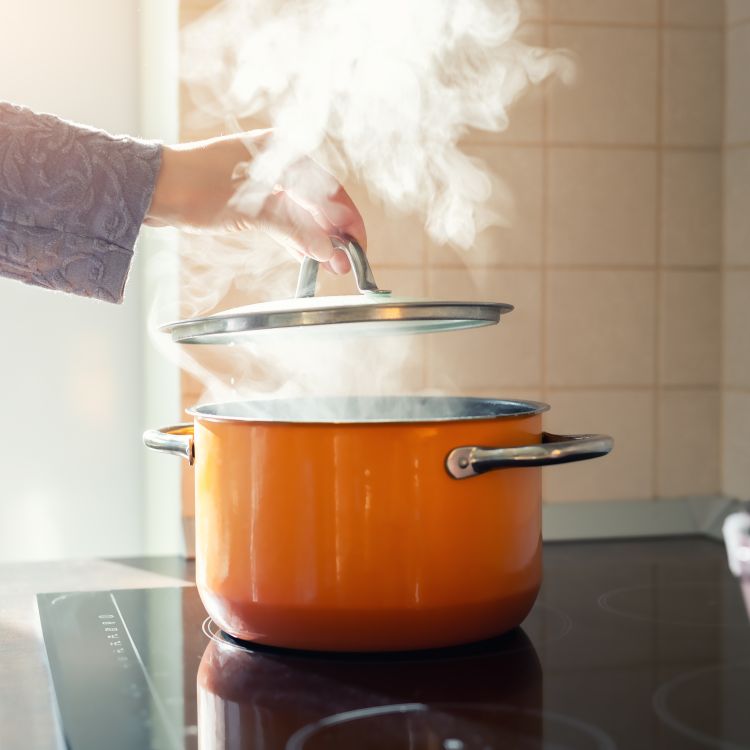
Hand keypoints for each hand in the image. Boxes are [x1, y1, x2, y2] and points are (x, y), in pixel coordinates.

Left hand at [145, 131, 365, 274]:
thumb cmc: (195, 186)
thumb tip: (327, 251)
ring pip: (302, 213)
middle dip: (333, 234)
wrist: (151, 188)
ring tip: (331, 266)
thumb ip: (295, 230)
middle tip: (345, 264)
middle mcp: (278, 162)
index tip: (357, 246)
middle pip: (319, 202)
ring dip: (317, 239)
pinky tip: (308, 256)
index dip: (347, 220)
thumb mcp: (251, 209)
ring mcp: (264, 181)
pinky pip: (284, 219)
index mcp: (283, 152)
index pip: (330, 189)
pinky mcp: (251, 199)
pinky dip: (296, 238)